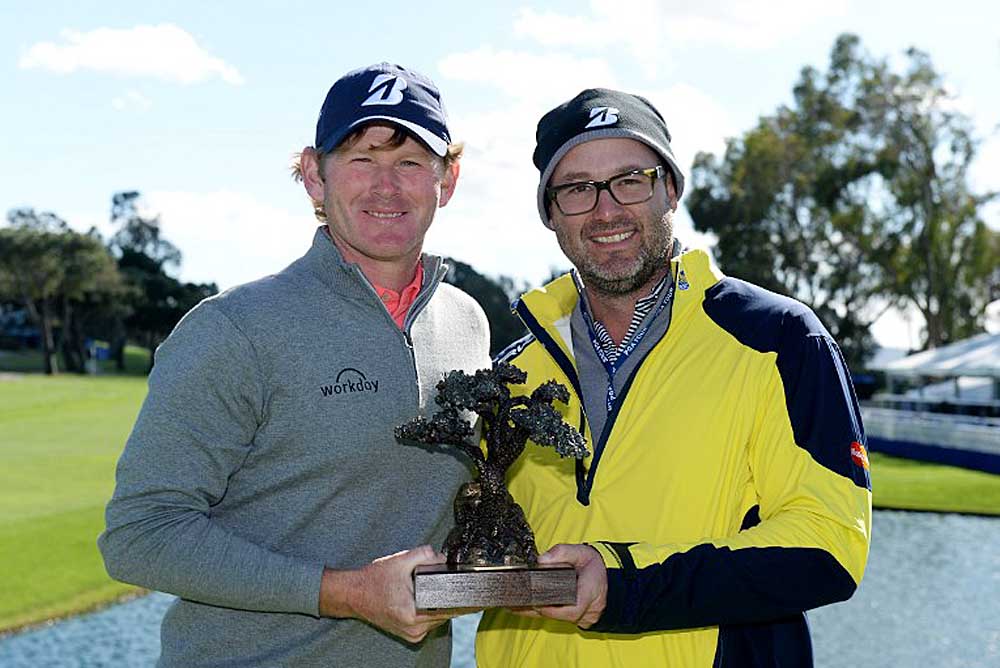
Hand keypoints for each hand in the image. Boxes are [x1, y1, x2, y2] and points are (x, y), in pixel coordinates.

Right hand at [320, 545, 453, 642]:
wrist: (353, 594)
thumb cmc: (372, 581)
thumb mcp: (400, 561)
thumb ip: (425, 554)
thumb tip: (443, 558)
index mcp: (412, 614)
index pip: (448, 608)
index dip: (459, 597)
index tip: (465, 588)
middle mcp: (413, 628)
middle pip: (445, 614)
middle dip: (446, 597)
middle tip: (439, 582)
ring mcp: (411, 634)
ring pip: (438, 619)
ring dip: (438, 605)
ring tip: (425, 590)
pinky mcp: (409, 634)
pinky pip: (429, 623)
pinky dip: (429, 611)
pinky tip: (423, 599)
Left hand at [515, 543, 607, 628]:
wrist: (608, 577)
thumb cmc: (594, 565)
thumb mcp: (582, 552)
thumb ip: (562, 552)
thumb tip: (541, 560)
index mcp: (590, 593)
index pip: (573, 609)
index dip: (553, 609)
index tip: (536, 602)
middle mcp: (586, 610)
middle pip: (558, 616)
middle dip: (535, 609)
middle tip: (514, 602)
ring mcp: (580, 616)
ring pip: (553, 618)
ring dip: (532, 612)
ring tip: (510, 605)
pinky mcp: (572, 617)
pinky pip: (553, 617)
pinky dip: (536, 612)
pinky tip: (518, 608)